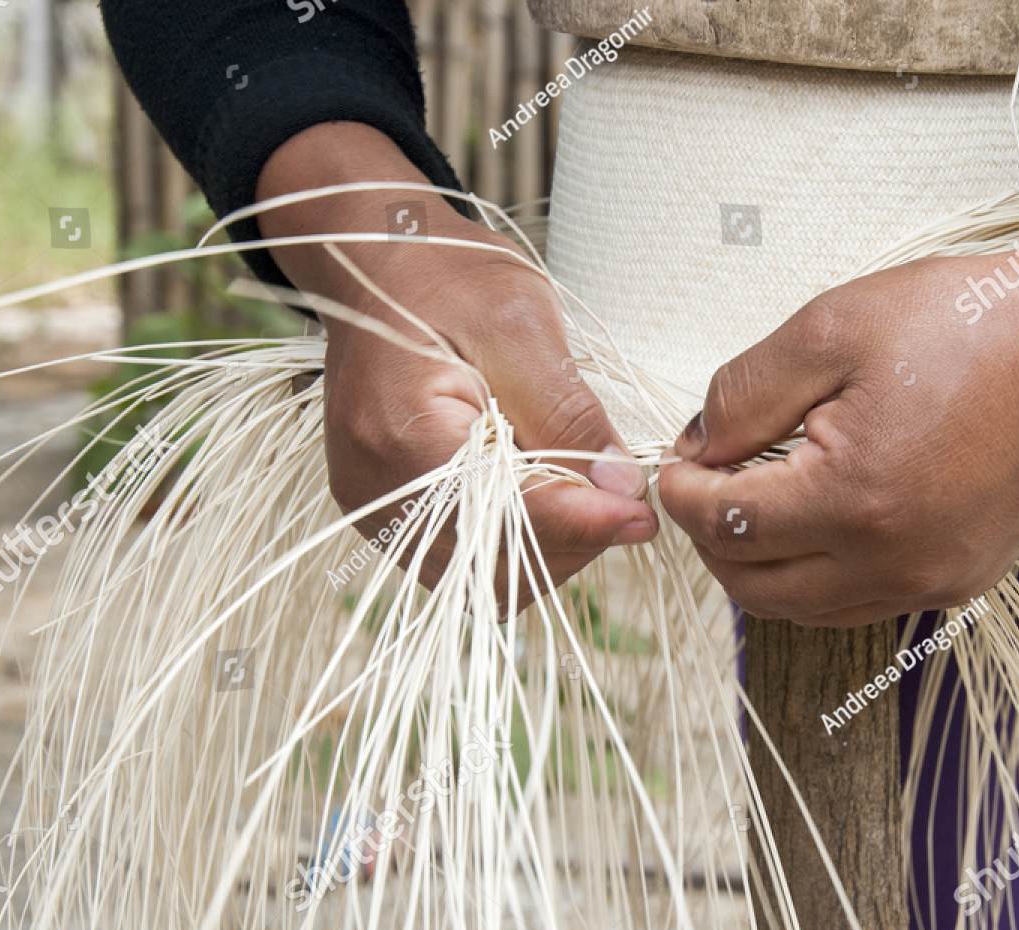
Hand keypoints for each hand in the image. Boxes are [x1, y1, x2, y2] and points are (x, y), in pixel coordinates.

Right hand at [257, 123, 655, 613]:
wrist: (380, 262)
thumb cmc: (447, 279)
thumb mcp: (521, 325)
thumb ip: (568, 414)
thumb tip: (619, 489)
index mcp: (402, 435)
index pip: (506, 515)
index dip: (585, 522)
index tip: (643, 515)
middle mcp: (376, 490)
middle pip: (495, 562)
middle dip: (571, 537)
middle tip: (620, 492)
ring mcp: (375, 510)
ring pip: (483, 578)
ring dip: (547, 548)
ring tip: (582, 488)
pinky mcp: (387, 515)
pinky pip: (464, 562)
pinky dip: (516, 544)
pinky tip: (544, 496)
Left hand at [658, 200, 1018, 625]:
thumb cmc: (970, 323)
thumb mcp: (832, 329)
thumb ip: (744, 395)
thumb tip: (699, 444)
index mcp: (856, 499)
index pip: (727, 525)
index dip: (683, 493)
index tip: (676, 462)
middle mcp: (896, 561)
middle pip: (755, 586)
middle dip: (711, 539)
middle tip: (704, 484)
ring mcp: (933, 580)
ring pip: (804, 608)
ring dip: (761, 565)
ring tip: (754, 499)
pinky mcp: (961, 580)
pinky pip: (859, 602)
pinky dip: (817, 575)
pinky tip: (814, 519)